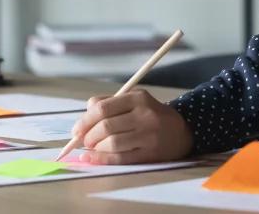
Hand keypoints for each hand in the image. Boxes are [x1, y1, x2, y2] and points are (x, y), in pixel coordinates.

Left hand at [68, 89, 193, 164]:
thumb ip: (108, 103)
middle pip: (106, 126)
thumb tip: (84, 113)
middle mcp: (144, 115)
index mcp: (138, 98)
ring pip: (112, 143)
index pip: (103, 108)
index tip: (76, 129)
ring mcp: (148, 136)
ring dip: (96, 148)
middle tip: (84, 141)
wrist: (182, 131)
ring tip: (92, 148)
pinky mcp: (150, 154)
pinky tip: (92, 158)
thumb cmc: (151, 114)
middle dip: (89, 136)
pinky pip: (120, 158)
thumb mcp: (134, 100)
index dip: (85, 120)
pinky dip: (102, 159)